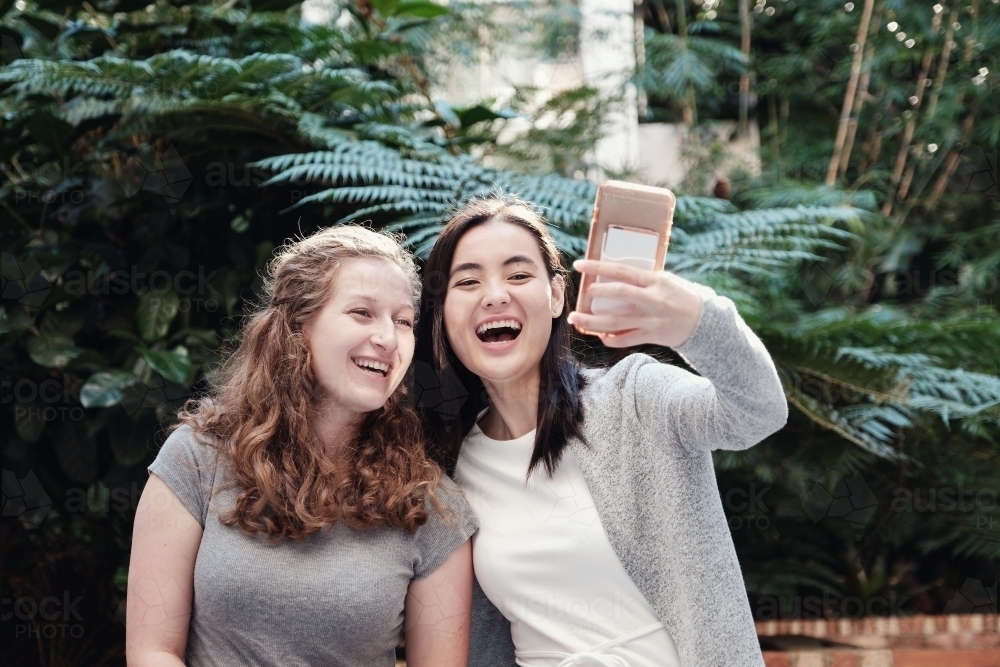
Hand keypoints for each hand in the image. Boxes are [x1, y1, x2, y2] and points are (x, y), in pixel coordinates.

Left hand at [567, 259, 703, 347]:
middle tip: (582, 294)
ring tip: (575, 319)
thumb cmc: (681, 297)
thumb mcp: (665, 281)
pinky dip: (610, 338)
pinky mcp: (651, 336)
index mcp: (655, 281)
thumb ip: (643, 279)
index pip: (622, 271)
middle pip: (618, 294)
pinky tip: (599, 335)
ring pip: (615, 322)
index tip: (580, 264)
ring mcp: (651, 320)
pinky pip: (625, 339)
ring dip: (592, 322)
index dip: (598, 266)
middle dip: (595, 293)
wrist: (704, 323)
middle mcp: (652, 300)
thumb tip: (614, 274)